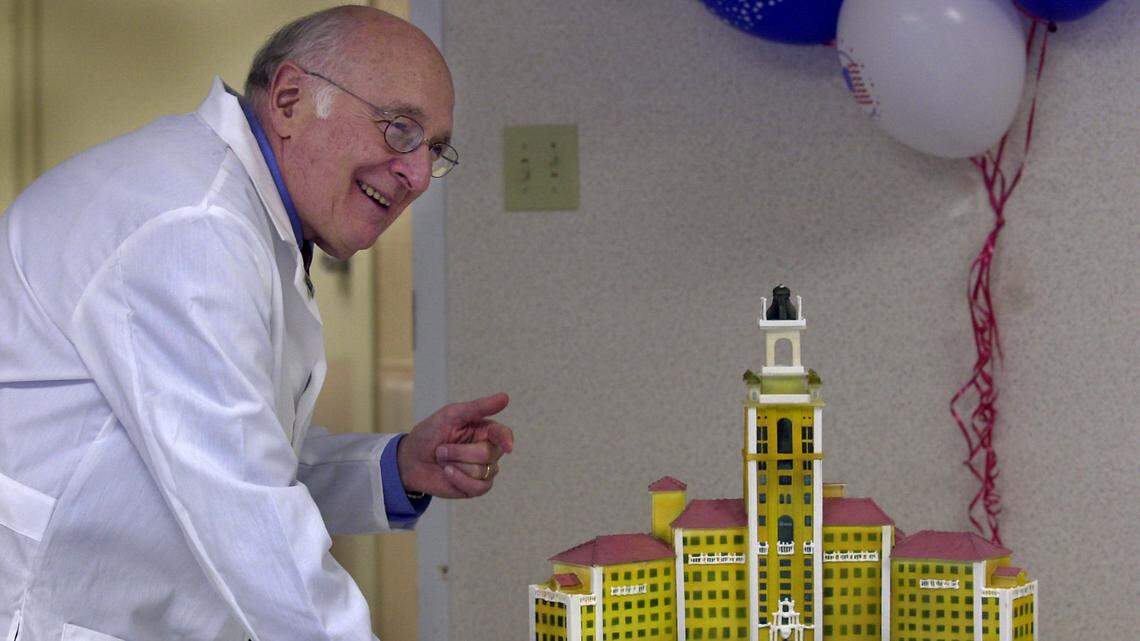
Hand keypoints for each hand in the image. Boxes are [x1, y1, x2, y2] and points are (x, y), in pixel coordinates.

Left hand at [397, 392, 513, 498]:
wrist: (410, 460)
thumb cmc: (430, 434)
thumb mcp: (451, 415)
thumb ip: (478, 407)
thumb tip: (505, 397)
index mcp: (485, 430)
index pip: (503, 434)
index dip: (506, 440)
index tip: (507, 446)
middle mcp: (488, 450)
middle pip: (489, 454)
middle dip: (460, 452)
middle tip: (442, 449)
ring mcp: (483, 470)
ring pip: (483, 471)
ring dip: (456, 465)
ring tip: (443, 460)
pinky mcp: (475, 488)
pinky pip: (478, 487)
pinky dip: (459, 479)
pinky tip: (447, 473)